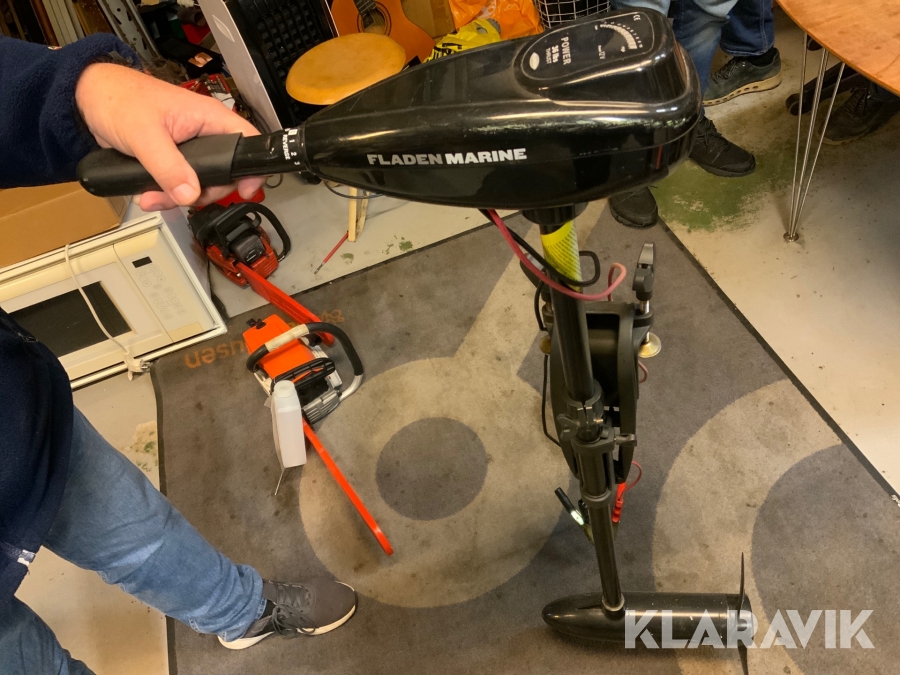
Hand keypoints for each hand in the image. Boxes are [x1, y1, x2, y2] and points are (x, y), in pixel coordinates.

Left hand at [75, 63, 265, 210]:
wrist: (89, 99)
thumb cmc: (118, 99)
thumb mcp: (144, 136)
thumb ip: (168, 167)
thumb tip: (190, 194)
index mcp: (208, 118)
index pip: (248, 142)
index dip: (254, 169)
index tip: (245, 191)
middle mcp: (205, 133)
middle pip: (225, 174)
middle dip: (202, 193)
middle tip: (181, 198)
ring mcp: (191, 148)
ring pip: (201, 183)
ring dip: (180, 197)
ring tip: (153, 198)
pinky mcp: (175, 159)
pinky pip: (182, 184)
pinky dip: (167, 194)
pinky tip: (149, 194)